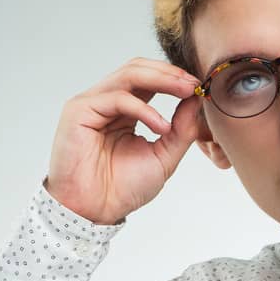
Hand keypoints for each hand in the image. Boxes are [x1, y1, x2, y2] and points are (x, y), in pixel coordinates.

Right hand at [42, 56, 207, 224]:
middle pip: (138, 69)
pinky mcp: (79, 110)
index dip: (174, 78)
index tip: (200, 86)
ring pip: (129, 75)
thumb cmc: (123, 189)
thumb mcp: (164, 157)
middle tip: (194, 83)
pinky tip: (161, 126)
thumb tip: (196, 100)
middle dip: (170, 73)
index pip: (149, 80)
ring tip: (186, 91)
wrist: (96, 211)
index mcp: (124, 111)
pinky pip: (118, 98)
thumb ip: (181, 129)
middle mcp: (106, 102)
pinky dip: (144, 109)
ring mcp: (92, 104)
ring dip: (161, 80)